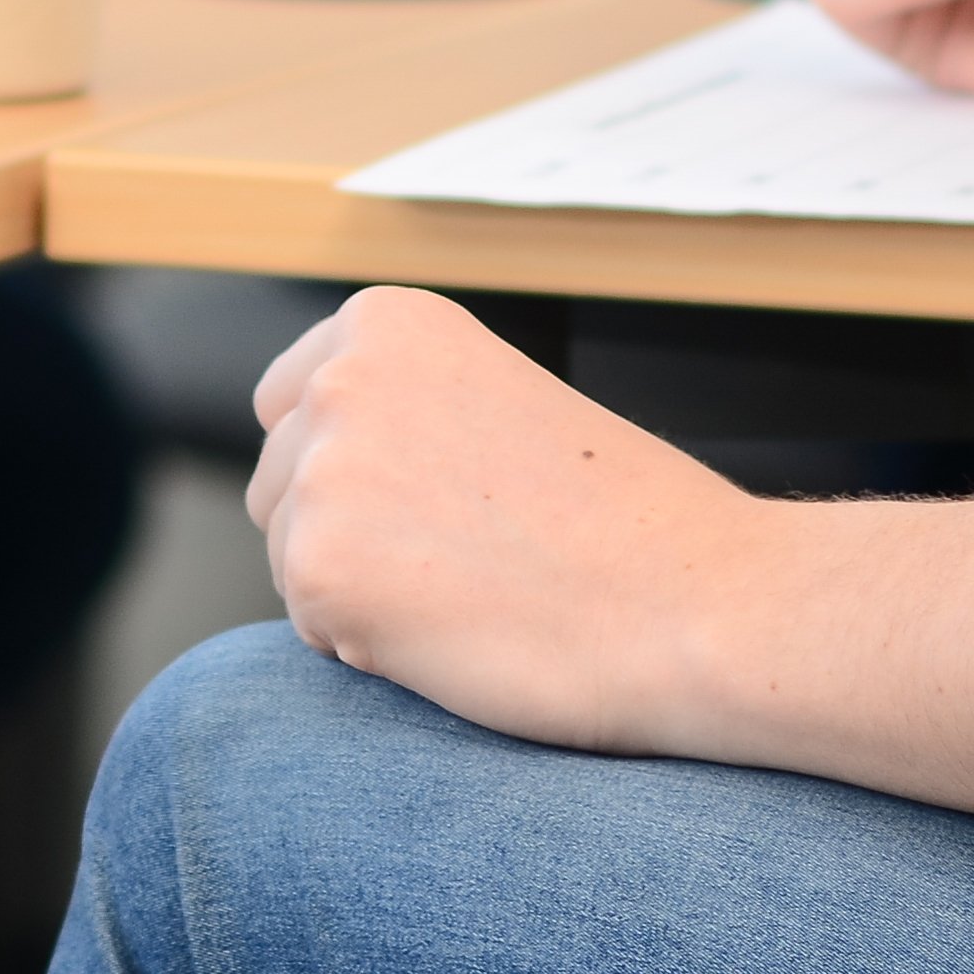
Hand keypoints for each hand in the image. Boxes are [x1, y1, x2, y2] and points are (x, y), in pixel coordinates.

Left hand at [247, 289, 768, 752]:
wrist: (696, 603)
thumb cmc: (625, 521)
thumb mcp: (496, 402)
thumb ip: (403, 410)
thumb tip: (325, 464)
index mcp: (384, 323)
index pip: (287, 404)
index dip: (354, 469)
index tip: (434, 498)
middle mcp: (338, 381)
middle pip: (277, 487)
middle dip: (347, 534)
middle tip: (468, 556)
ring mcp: (323, 474)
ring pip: (291, 563)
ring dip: (359, 595)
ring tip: (474, 591)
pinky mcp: (322, 571)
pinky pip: (311, 632)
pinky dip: (372, 650)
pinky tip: (462, 631)